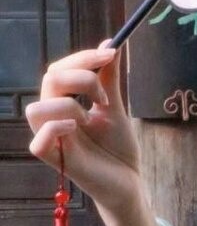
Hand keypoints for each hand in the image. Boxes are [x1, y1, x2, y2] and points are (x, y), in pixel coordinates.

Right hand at [26, 41, 142, 216]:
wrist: (131, 181)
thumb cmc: (119, 148)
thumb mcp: (115, 108)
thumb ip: (108, 80)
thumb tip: (108, 44)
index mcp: (64, 103)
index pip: (59, 70)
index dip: (82, 58)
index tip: (111, 54)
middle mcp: (54, 118)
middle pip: (48, 81)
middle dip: (80, 77)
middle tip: (104, 95)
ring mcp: (52, 139)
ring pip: (36, 109)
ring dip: (68, 106)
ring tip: (89, 119)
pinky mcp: (56, 160)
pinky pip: (38, 140)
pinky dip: (58, 128)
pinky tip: (78, 128)